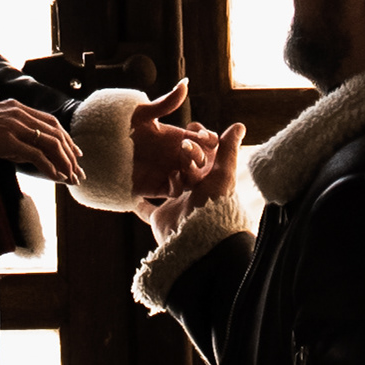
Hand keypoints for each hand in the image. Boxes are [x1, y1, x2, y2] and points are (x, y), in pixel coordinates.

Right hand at [0, 94, 83, 177]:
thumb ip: (15, 138)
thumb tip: (33, 156)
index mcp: (17, 107)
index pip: (50, 122)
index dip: (66, 138)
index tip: (76, 153)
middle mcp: (18, 113)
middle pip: (55, 132)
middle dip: (70, 153)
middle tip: (78, 170)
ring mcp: (13, 125)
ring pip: (50, 143)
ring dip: (64, 162)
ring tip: (70, 178)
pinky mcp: (7, 139)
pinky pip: (36, 154)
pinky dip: (49, 166)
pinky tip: (55, 177)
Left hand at [126, 74, 215, 207]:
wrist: (95, 144)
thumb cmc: (118, 124)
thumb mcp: (143, 113)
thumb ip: (165, 103)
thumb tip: (186, 83)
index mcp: (176, 137)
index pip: (204, 141)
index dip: (209, 138)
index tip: (201, 133)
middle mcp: (174, 155)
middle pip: (203, 161)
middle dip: (201, 155)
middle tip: (187, 146)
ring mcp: (166, 171)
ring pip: (193, 177)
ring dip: (194, 171)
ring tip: (184, 162)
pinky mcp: (155, 186)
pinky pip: (174, 191)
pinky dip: (178, 185)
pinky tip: (173, 175)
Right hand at [147, 113, 241, 238]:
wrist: (199, 239)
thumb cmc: (215, 205)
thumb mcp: (223, 174)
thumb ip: (229, 149)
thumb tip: (239, 124)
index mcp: (209, 181)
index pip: (203, 155)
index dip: (198, 139)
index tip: (191, 125)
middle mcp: (193, 192)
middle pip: (182, 165)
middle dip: (177, 150)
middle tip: (169, 131)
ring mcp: (175, 205)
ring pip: (163, 181)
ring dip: (156, 168)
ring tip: (146, 148)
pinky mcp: (160, 217)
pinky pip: (144, 206)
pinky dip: (136, 197)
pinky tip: (125, 183)